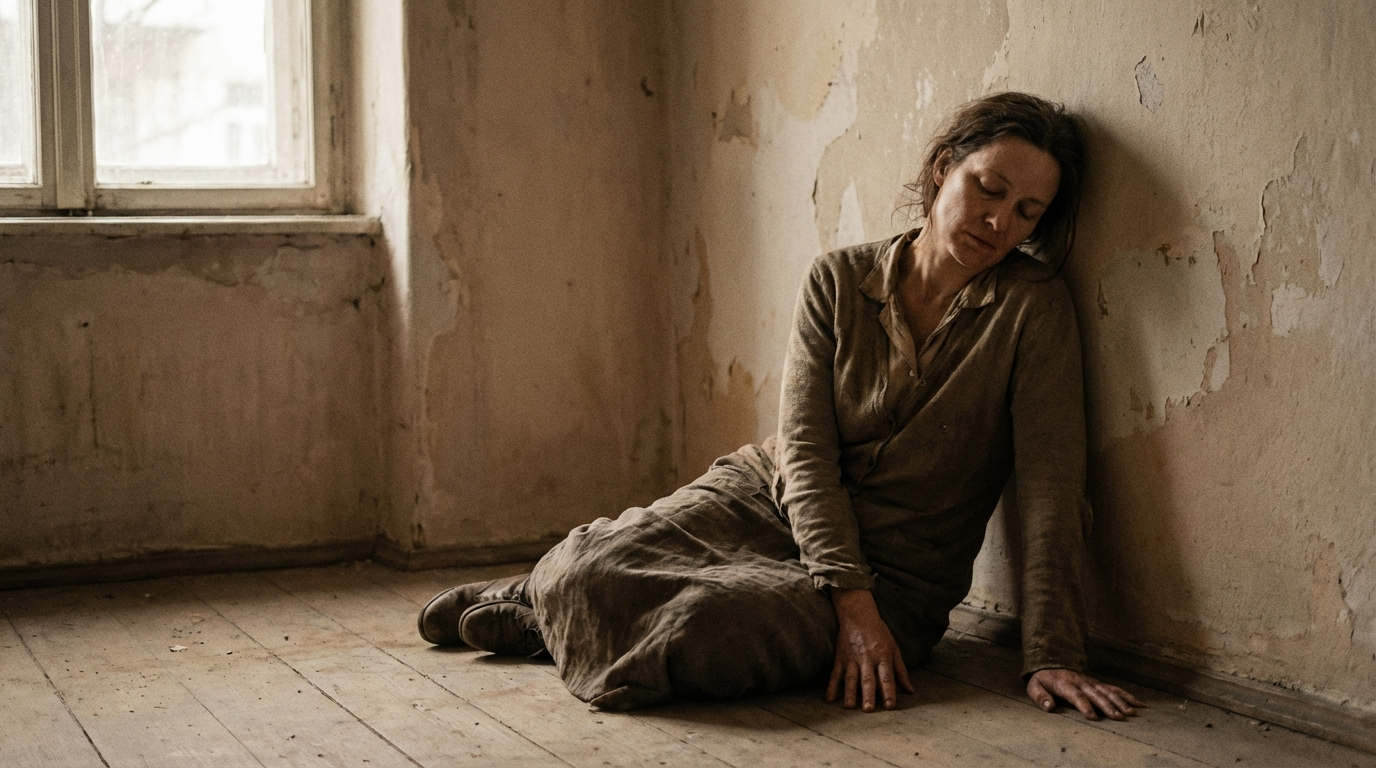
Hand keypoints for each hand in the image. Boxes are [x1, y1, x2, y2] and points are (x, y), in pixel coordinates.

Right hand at [826, 588, 914, 711]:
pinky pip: (835, 673)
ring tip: (849, 707)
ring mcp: (852, 658)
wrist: (858, 614)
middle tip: (868, 710)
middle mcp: (867, 658)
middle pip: (868, 679)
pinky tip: (829, 699)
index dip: (888, 691)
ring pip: (850, 678)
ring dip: (849, 692)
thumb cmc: (879, 633)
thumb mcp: (894, 649)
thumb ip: (901, 671)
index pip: (887, 677)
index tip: (890, 706)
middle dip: (868, 695)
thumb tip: (910, 691)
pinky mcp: (840, 657)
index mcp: (883, 656)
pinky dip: (831, 686)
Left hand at [1027, 668, 1145, 720]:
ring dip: (1120, 701)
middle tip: (1119, 717)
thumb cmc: (1043, 679)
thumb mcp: (1034, 686)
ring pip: (1108, 691)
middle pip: (1096, 694)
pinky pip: (1114, 689)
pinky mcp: (1097, 683)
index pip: (1077, 695)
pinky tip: (1139, 704)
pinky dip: (1127, 696)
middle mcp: (1081, 682)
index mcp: (1065, 684)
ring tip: (1130, 713)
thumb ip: (1040, 696)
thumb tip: (1048, 707)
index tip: (1093, 716)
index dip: (1085, 706)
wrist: (1050, 663)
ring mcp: (1091, 682)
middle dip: (1108, 706)